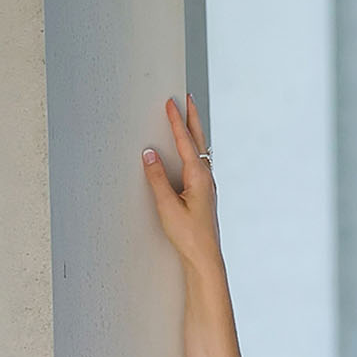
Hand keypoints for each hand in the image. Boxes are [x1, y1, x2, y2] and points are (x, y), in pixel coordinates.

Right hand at [140, 93, 224, 275]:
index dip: (176, 121)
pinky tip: (189, 152)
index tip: (171, 101)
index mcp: (199, 177)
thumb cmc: (189, 236)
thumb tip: (149, 154)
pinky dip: (193, 149)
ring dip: (193, 132)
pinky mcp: (203, 194)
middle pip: (199, 141)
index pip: (186, 142)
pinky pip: (198, 163)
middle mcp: (206, 178)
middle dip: (191, 118)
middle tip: (187, 98)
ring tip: (187, 117)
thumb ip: (157, 178)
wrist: (205, 258)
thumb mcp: (167, 206)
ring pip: (200, 152)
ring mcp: (207, 186)